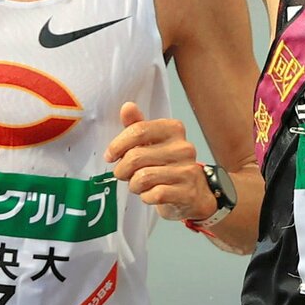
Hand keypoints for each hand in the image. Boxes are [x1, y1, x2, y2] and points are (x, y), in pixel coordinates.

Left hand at [105, 102, 214, 221]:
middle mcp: (183, 147)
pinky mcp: (187, 192)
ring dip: (134, 185)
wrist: (194, 193)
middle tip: (123, 174)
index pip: (138, 130)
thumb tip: (127, 107)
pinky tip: (151, 194)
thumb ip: (137, 126)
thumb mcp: (152, 143)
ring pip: (143, 177)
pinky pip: (154, 195)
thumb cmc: (168, 166)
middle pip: (136, 156)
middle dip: (122, 169)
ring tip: (139, 185)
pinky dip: (146, 197)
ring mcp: (187, 170)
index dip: (117, 145)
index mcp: (173, 129)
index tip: (110, 155)